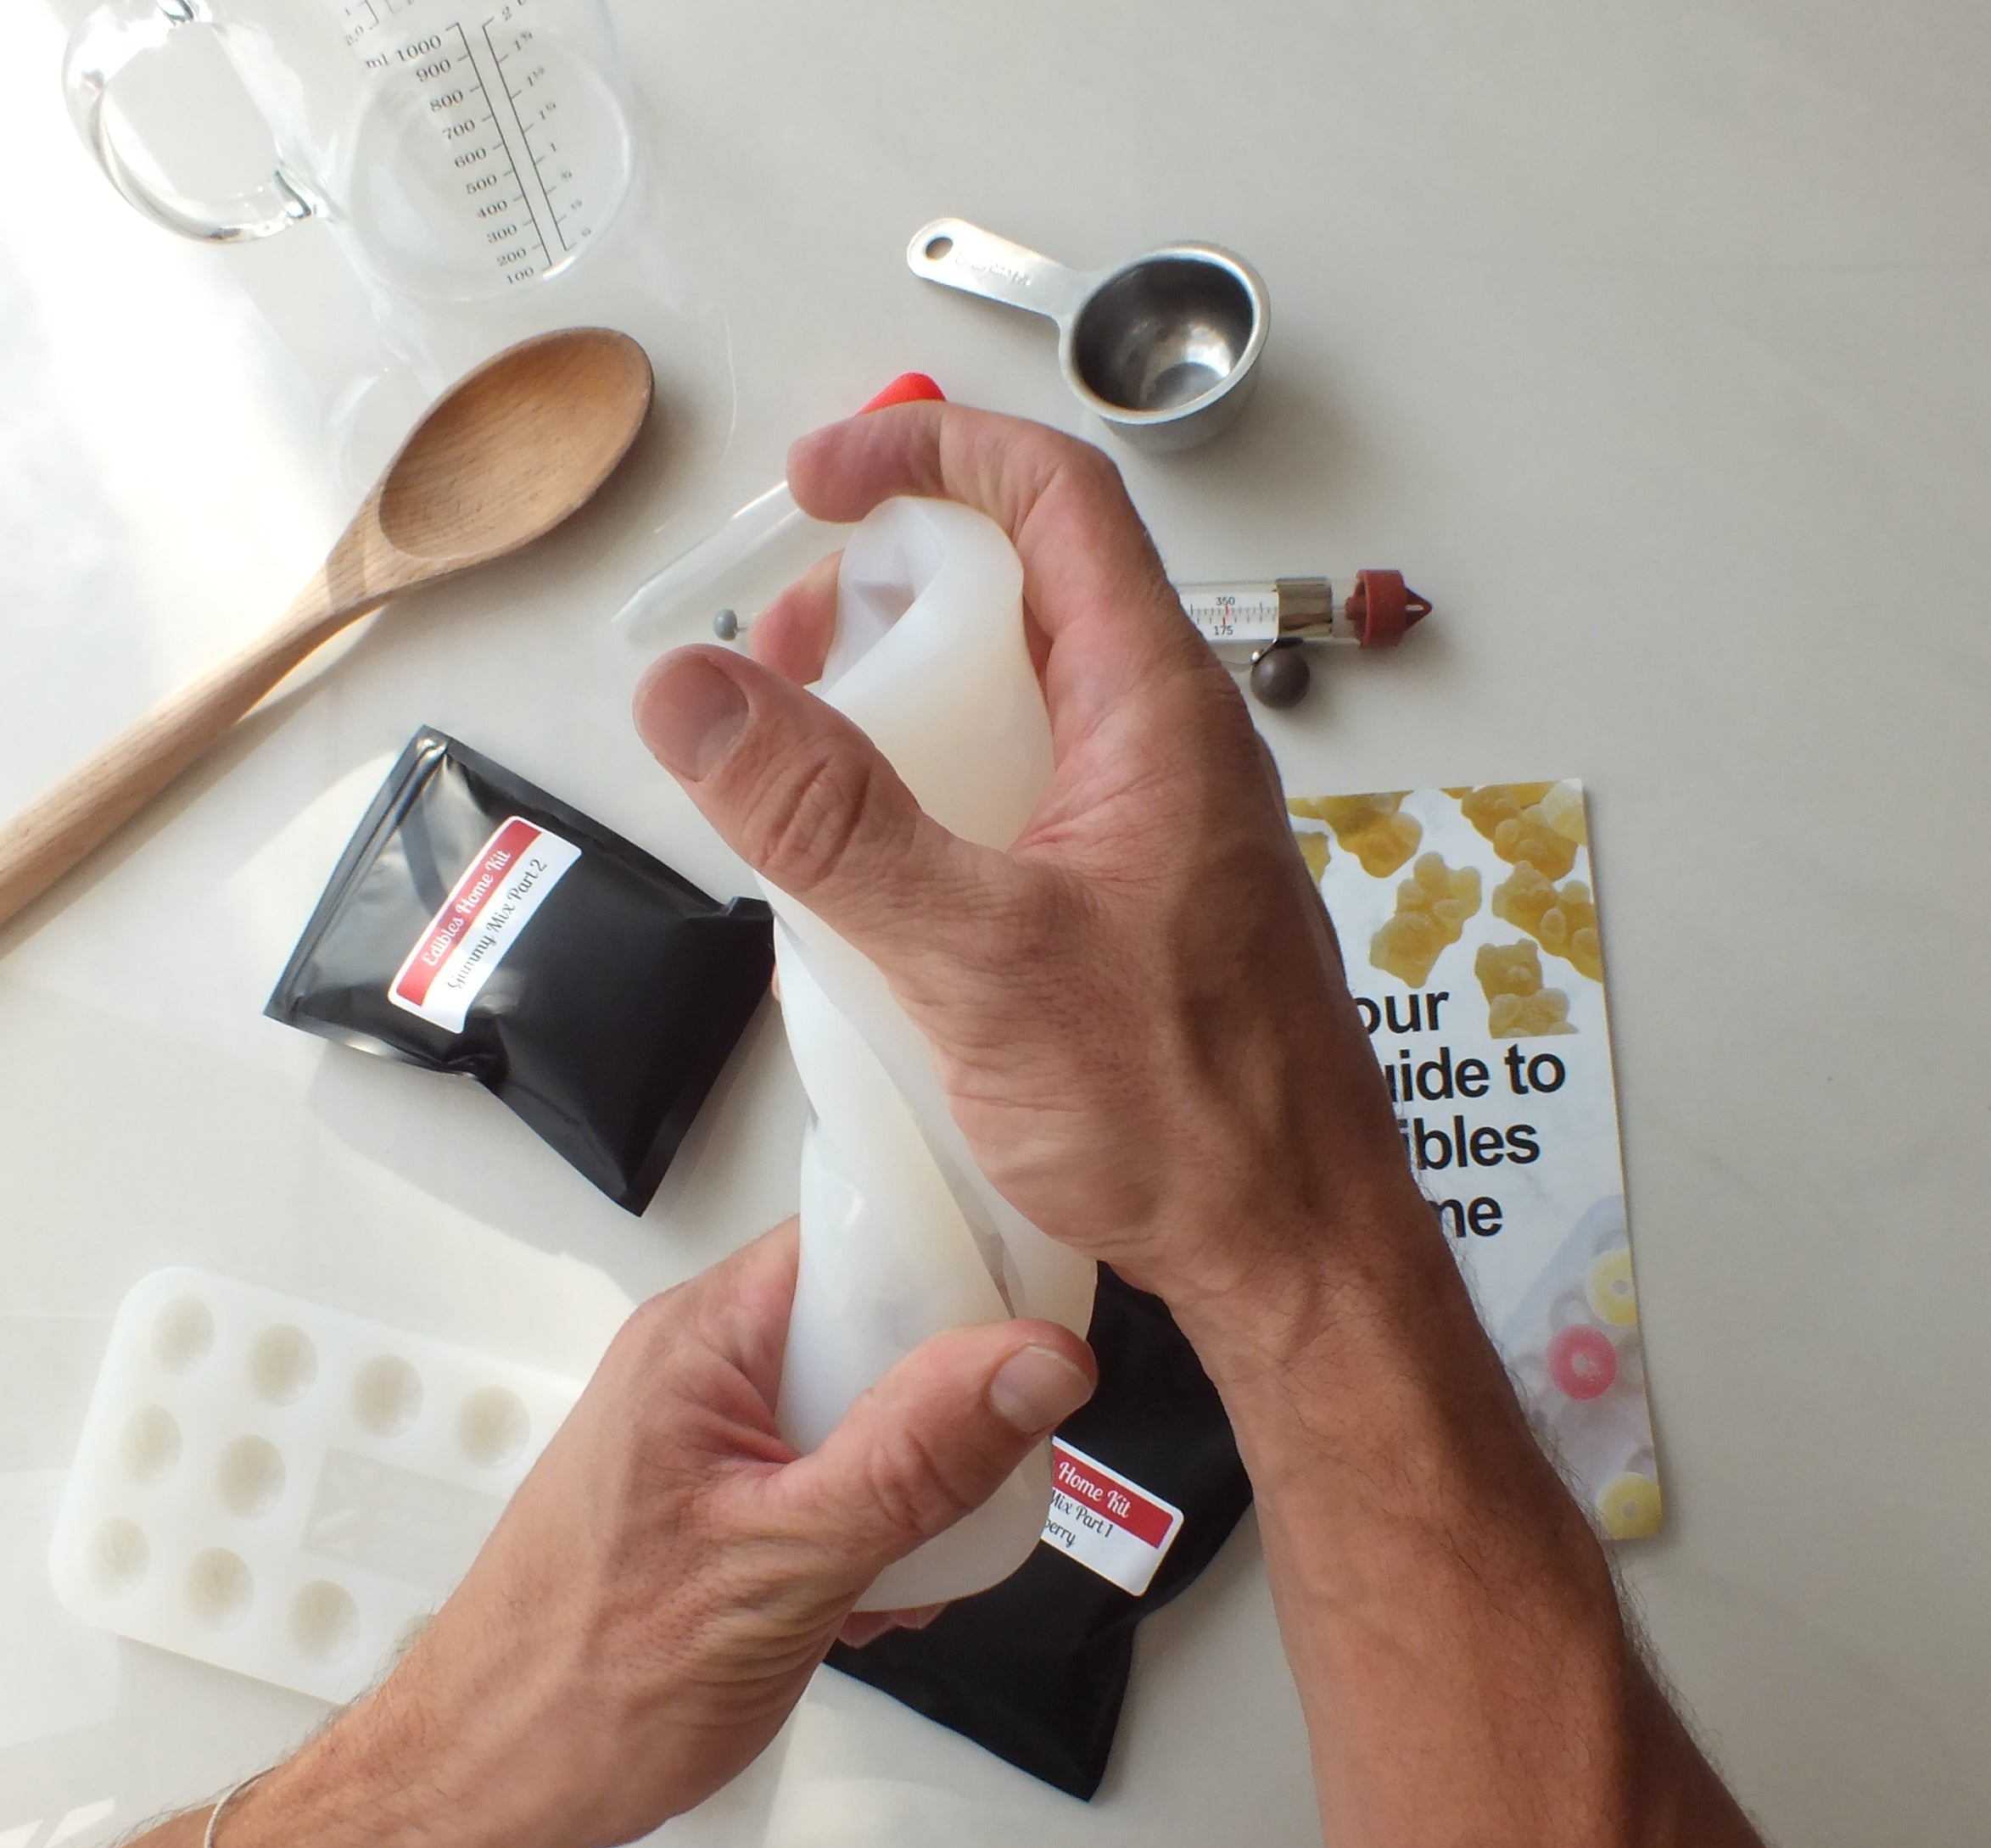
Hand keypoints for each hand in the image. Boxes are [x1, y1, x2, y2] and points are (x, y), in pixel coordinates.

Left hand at [223, 1222, 1095, 1847]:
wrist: (486, 1787)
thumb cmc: (588, 1682)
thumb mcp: (787, 1563)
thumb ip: (918, 1457)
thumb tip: (1034, 1361)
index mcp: (700, 1340)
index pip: (855, 1238)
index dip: (956, 1267)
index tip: (1036, 1329)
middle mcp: (696, 1367)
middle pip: (868, 1328)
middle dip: (941, 1408)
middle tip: (976, 1483)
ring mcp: (702, 1437)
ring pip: (856, 1414)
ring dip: (907, 1488)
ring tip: (907, 1569)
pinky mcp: (711, 1501)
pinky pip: (823, 1478)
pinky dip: (864, 1534)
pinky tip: (864, 1603)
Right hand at [632, 404, 1413, 1317]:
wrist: (1291, 1251)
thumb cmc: (1190, 1114)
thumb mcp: (976, 955)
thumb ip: (829, 819)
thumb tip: (699, 690)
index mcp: (1159, 710)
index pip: (1054, 497)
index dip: (930, 452)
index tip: (818, 483)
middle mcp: (1168, 745)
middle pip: (1023, 588)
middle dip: (888, 589)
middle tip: (784, 659)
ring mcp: (1155, 824)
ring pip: (1019, 698)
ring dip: (906, 698)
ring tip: (805, 766)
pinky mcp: (1132, 899)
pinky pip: (1024, 794)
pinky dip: (938, 791)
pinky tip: (874, 872)